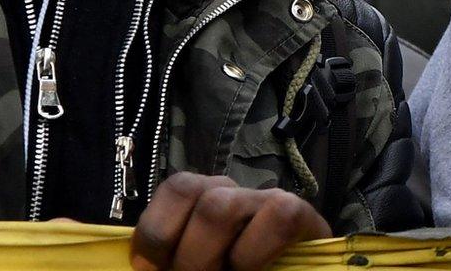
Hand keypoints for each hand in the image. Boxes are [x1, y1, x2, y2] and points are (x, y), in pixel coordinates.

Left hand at [130, 173, 331, 270]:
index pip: (175, 188)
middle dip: (181, 251)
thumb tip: (147, 268)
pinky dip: (252, 255)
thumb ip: (173, 262)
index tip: (148, 268)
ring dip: (207, 257)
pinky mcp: (302, 217)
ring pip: (221, 206)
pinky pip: (276, 217)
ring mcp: (268, 200)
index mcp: (201, 202)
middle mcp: (232, 194)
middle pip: (190, 191)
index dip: (155, 229)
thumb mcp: (197, 266)